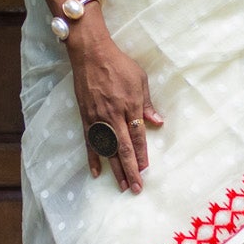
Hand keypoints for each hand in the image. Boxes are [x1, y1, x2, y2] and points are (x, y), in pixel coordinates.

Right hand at [67, 18, 162, 192]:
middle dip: (131, 170)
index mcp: (129, 106)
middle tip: (136, 188)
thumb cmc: (118, 64)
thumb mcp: (140, 80)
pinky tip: (96, 172)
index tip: (146, 171)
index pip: (138, 137)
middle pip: (124, 149)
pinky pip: (90, 142)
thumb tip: (157, 122)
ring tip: (121, 186)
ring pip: (107, 150)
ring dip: (115, 169)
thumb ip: (147, 103)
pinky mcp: (85, 118)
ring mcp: (98, 118)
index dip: (142, 155)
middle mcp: (113, 116)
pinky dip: (93, 158)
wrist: (90, 54)